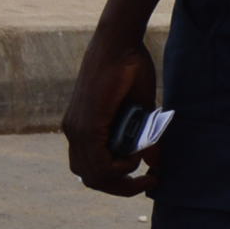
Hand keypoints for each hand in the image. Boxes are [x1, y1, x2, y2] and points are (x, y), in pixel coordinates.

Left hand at [63, 28, 157, 196]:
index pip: (91, 167)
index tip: (143, 175)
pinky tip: (135, 158)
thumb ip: (143, 135)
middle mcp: (73, 132)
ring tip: (142, 168)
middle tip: (146, 181)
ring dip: (120, 177)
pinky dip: (118, 165)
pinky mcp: (86, 123)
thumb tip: (155, 161)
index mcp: (82, 128)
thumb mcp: (141, 108)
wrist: (118, 43)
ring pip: (92, 172)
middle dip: (119, 185)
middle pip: (89, 176)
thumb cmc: (131, 68)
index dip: (116, 178)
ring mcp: (77, 129)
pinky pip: (97, 159)